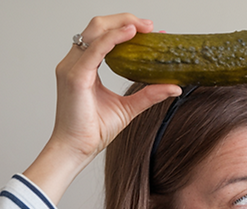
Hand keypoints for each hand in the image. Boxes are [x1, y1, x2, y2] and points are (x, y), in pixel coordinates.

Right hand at [25, 13, 180, 202]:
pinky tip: (130, 34)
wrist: (76, 150)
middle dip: (125, 20)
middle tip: (151, 26)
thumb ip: (148, 94)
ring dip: (121, 24)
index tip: (151, 32)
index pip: (103, 37)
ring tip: (144, 27)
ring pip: (96, 30)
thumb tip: (174, 86)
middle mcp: (75, 62)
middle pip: (98, 26)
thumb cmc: (92, 131)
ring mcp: (72, 67)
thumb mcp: (128, 108)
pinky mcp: (75, 77)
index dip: (126, 29)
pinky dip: (113, 38)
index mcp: (83, 67)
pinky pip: (95, 49)